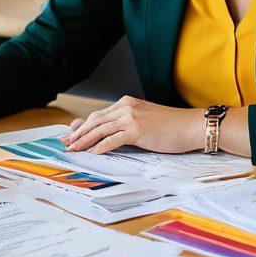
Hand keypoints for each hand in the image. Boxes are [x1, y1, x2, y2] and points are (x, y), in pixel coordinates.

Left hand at [63, 96, 202, 154]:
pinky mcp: (137, 129)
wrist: (190, 126)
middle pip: (95, 120)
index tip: (71, 134)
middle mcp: (126, 106)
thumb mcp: (144, 121)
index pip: (98, 115)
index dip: (82, 125)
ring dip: (84, 140)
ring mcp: (131, 117)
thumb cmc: (171, 127)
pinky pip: (113, 139)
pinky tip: (92, 153)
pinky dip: (100, 146)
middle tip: (65, 143)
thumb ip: (125, 125)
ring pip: (100, 129)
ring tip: (73, 149)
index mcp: (127, 103)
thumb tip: (106, 135)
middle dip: (78, 132)